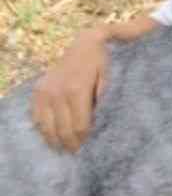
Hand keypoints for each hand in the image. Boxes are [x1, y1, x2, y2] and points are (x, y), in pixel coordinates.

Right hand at [31, 26, 109, 151]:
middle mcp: (58, 93)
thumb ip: (105, 100)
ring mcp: (45, 92)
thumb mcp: (110, 78)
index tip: (89, 147)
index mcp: (77, 90)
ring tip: (65, 148)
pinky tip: (52, 135)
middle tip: (77, 152)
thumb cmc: (102, 62)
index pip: (80, 126)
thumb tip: (101, 123)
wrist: (85, 43)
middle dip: (71, 144)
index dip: (84, 140)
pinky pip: (36, 118)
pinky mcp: (38, 91)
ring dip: (56, 141)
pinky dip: (43, 129)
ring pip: (47, 128)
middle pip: (63, 130)